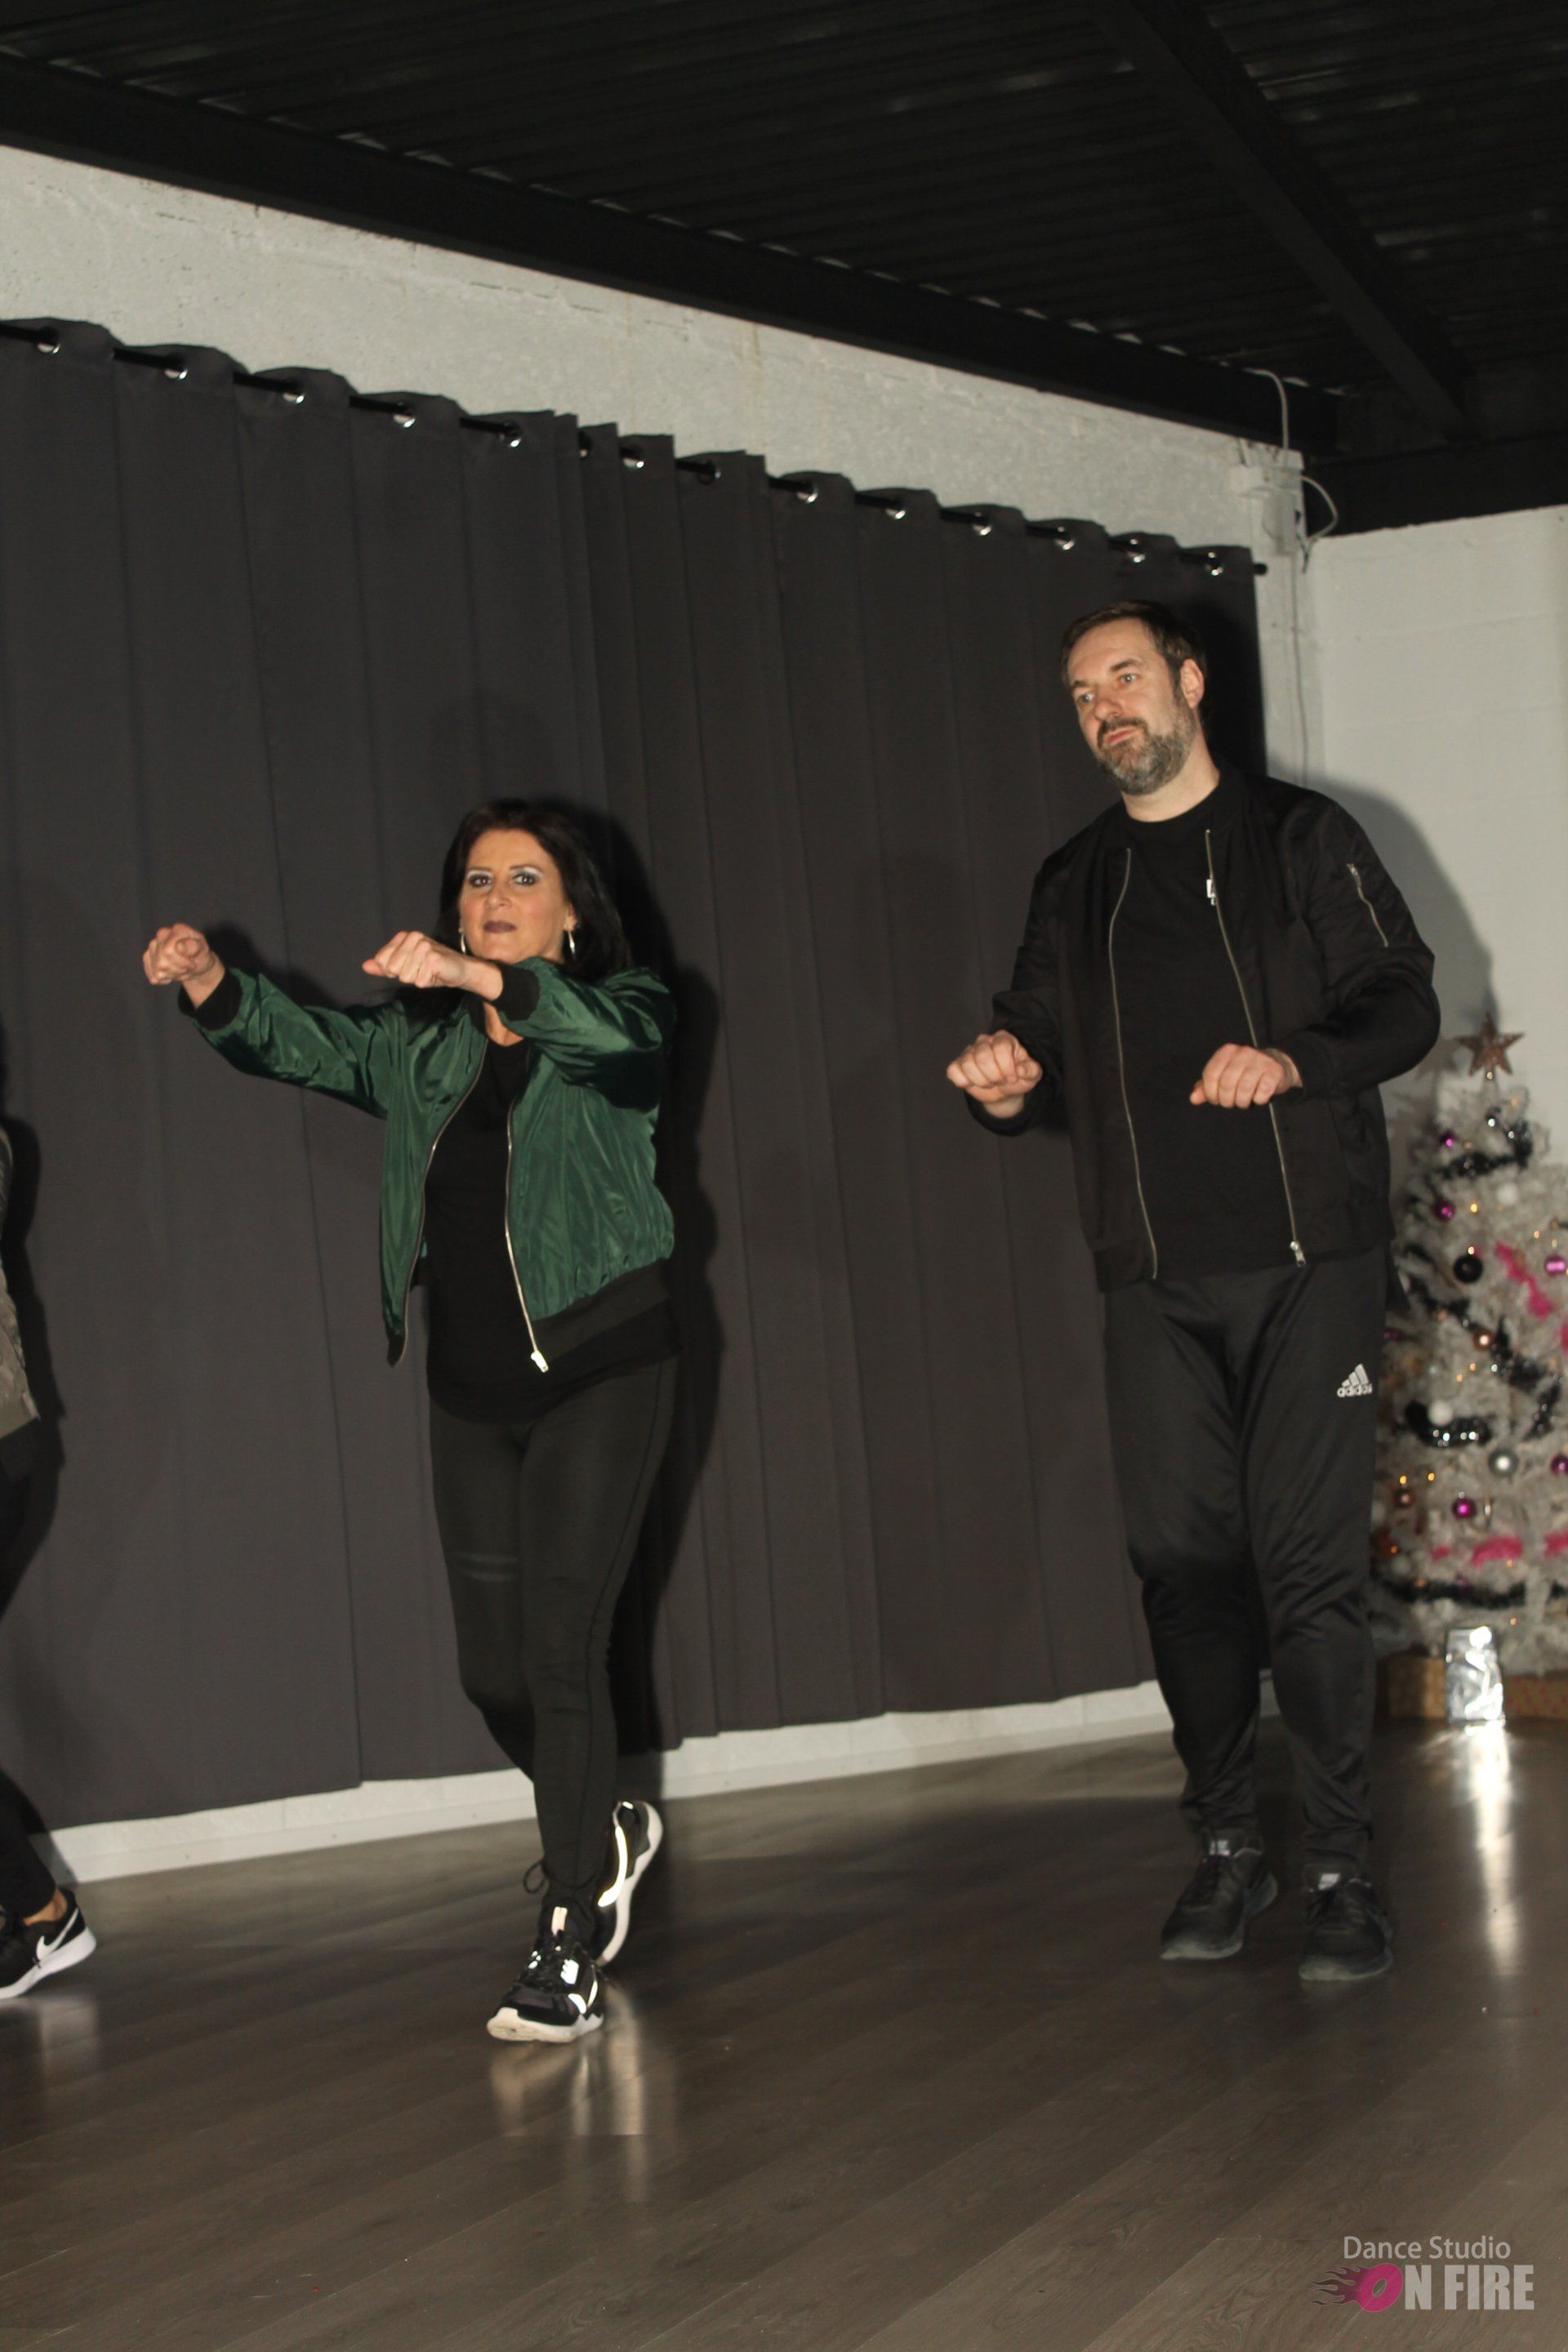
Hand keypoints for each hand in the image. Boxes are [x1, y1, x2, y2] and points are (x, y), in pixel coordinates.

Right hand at [143, 924, 223, 1005]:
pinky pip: (152, 976)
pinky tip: (172, 973)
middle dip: (177, 970)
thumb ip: (194, 947)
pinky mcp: (147, 957)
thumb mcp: (204, 951)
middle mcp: (162, 934)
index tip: (192, 963)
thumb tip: (179, 946)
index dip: (181, 962)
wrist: (196, 964)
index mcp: (178, 930)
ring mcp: (153, 945)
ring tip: (181, 969)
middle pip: (161, 962)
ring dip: (172, 975)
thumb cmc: (200, 956)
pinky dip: (164, 979)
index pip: (168, 951)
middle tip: (187, 968)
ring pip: (157, 971)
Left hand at [361, 931, 498, 996]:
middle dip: (406, 975)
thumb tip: (365, 966)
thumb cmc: (430, 968)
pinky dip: (427, 982)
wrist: (458, 970)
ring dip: (418, 978)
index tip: (409, 966)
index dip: (394, 970)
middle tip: (421, 970)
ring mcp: (424, 946)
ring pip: (406, 976)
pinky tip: (436, 974)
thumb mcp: (404, 967)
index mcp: (404, 936)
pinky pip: (419, 981)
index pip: (383, 961)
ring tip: (428, 971)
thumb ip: (384, 966)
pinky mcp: (434, 958)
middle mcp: (413, 937)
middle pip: (393, 969)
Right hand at [946, 1029, 1043, 1114]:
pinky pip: (953, 1071)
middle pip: (983, 1057)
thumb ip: (1031, 1071)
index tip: (1012, 1078)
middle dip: (994, 1076)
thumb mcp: (1032, 1075)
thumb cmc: (1017, 1078)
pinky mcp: (957, 1064)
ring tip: (988, 1082)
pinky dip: (963, 1081)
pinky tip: (973, 1083)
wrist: (1003, 1090)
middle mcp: (984, 1041)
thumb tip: (1021, 1070)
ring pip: (968, 1064)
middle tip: (1000, 1081)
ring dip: (980, 1080)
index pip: (1001, 1048)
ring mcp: (969, 1052)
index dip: (1007, 1068)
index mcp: (1004, 1039)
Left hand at [1190, 1044, 1299, 1108]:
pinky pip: (1261, 1093)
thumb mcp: (1224, 1075)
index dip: (1210, 1093)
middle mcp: (1244, 1052)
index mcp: (1227, 1051)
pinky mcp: (1275, 1071)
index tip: (1216, 1099)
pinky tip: (1259, 1097)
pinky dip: (1258, 1100)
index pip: (1211, 1075)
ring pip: (1243, 1090)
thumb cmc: (1246, 1072)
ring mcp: (1261, 1061)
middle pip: (1226, 1084)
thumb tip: (1193, 1098)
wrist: (1277, 1065)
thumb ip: (1206, 1086)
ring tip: (1243, 1102)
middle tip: (1231, 1103)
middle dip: (1226, 1100)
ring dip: (1242, 1102)